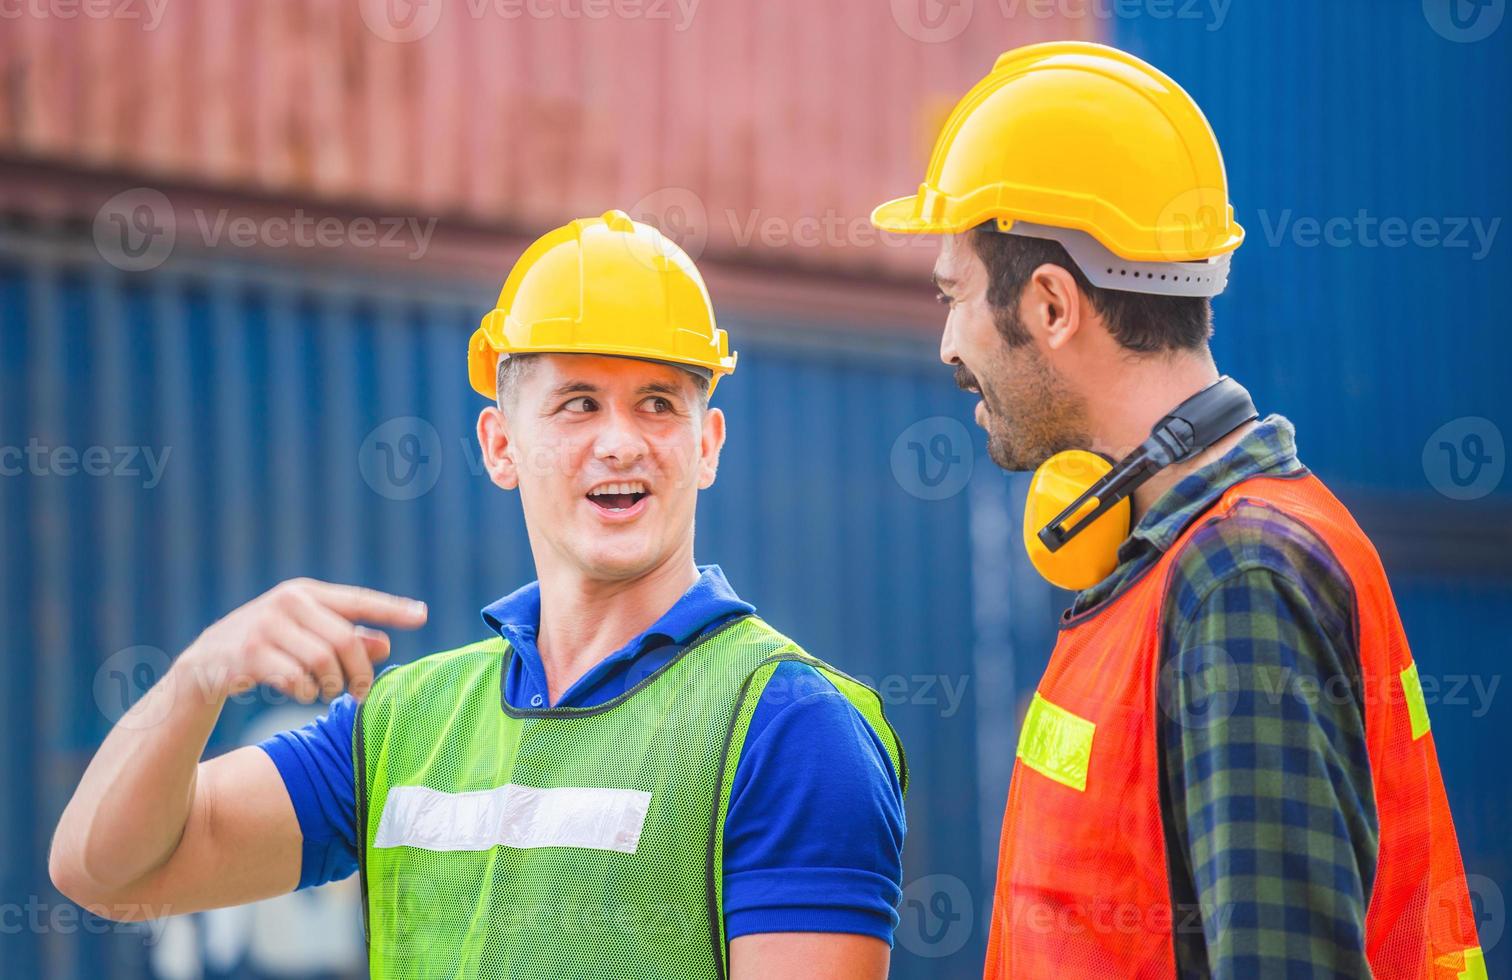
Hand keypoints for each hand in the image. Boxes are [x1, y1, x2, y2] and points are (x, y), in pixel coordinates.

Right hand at [181, 579, 428, 702]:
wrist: (201, 668)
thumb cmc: (264, 651)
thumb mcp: (305, 639)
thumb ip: (346, 640)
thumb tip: (387, 645)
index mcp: (304, 592)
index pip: (358, 600)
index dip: (391, 608)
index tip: (423, 615)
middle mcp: (286, 602)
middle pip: (345, 640)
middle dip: (359, 672)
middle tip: (360, 692)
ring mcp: (264, 626)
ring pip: (322, 662)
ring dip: (331, 685)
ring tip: (326, 693)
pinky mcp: (247, 654)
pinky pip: (295, 679)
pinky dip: (305, 692)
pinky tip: (301, 693)